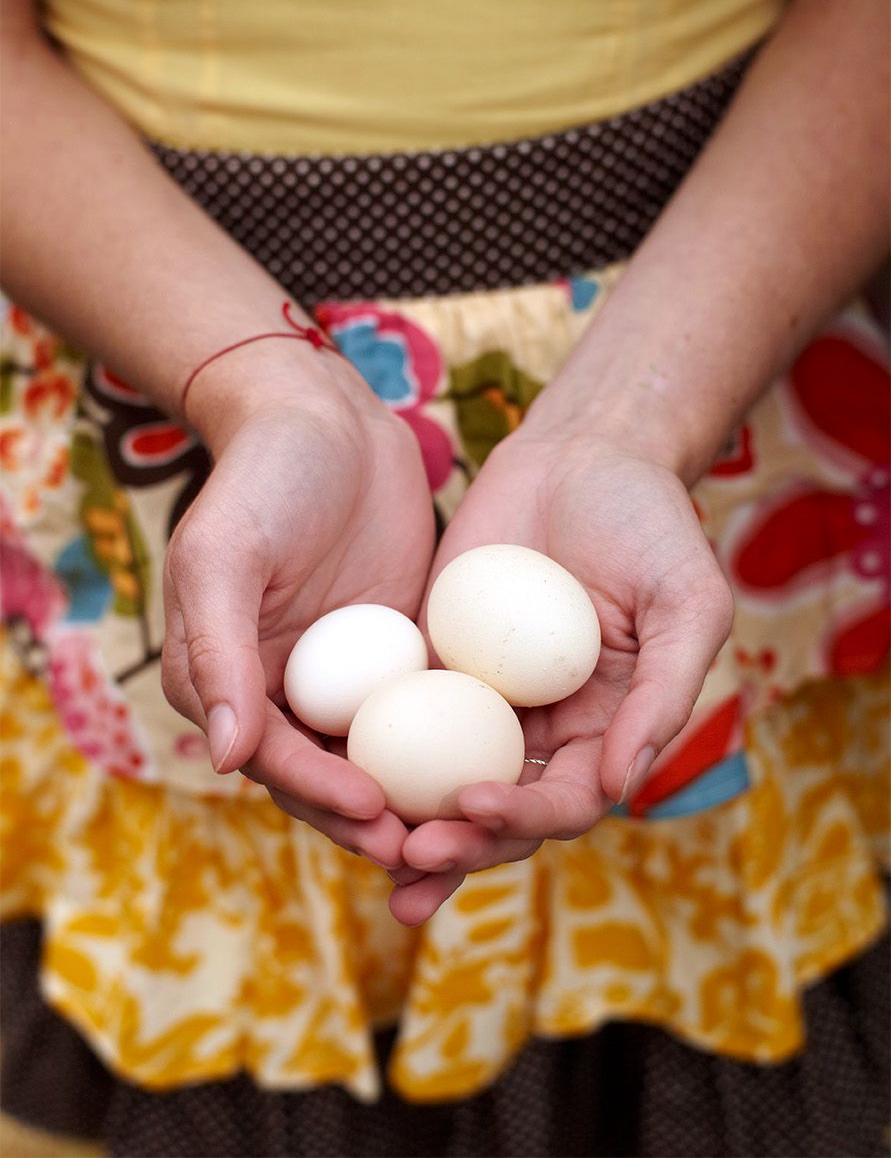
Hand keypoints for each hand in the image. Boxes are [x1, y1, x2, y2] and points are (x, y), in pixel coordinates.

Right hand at [161, 367, 435, 869]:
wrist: (326, 418)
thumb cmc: (263, 480)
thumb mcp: (224, 555)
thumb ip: (217, 651)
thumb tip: (223, 759)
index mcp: (228, 682)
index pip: (275, 759)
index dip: (320, 794)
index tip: (373, 813)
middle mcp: (285, 691)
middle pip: (329, 776)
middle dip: (373, 821)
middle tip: (429, 846)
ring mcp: (348, 676)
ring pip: (383, 756)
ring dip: (417, 798)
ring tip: (469, 824)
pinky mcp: (402, 654)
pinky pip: (427, 710)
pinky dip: (452, 744)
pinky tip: (497, 765)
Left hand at [389, 428, 732, 923]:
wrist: (587, 451)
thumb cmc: (652, 523)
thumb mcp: (687, 602)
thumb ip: (665, 693)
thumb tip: (619, 788)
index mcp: (605, 730)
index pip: (563, 800)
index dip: (522, 817)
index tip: (473, 803)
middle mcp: (542, 727)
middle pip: (496, 810)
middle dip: (456, 846)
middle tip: (408, 857)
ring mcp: (482, 697)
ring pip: (441, 778)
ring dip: (409, 820)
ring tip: (368, 843)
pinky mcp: (434, 658)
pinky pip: (401, 712)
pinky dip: (374, 749)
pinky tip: (335, 766)